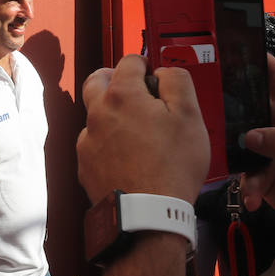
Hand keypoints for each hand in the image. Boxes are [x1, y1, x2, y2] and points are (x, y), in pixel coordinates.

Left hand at [77, 55, 208, 204]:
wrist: (148, 214)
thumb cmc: (172, 166)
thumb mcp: (190, 116)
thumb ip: (177, 82)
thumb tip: (164, 72)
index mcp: (122, 95)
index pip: (128, 61)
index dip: (144, 64)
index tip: (153, 75)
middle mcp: (97, 113)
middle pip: (97, 81)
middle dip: (114, 78)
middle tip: (134, 89)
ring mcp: (88, 141)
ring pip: (94, 114)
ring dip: (110, 113)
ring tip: (135, 129)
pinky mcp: (85, 165)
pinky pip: (93, 144)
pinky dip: (106, 142)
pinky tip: (127, 156)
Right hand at [240, 56, 274, 233]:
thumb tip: (249, 135)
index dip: (263, 65)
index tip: (241, 50)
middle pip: (252, 110)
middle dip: (234, 109)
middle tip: (211, 106)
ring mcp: (269, 152)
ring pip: (242, 145)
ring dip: (239, 159)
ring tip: (241, 173)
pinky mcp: (263, 176)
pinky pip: (245, 176)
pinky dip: (248, 188)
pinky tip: (253, 198)